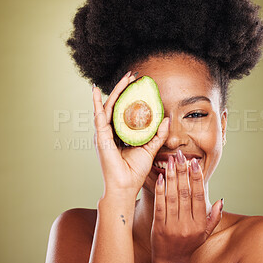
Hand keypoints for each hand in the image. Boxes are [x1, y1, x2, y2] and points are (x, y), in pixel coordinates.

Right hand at [92, 71, 169, 197]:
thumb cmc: (134, 171)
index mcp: (120, 133)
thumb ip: (157, 134)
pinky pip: (98, 116)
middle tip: (133, 75)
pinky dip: (95, 103)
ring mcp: (104, 133)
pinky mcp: (100, 137)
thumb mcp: (150, 148)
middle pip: (116, 104)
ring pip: (109, 106)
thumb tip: (167, 119)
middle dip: (124, 88)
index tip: (139, 83)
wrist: (125, 187)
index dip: (131, 96)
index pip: (124, 110)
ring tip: (125, 78)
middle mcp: (110, 131)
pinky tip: (94, 91)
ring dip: (116, 91)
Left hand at [150, 150, 223, 262]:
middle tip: (180, 155)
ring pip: (172, 197)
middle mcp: (186, 225)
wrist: (171, 262)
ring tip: (170, 161)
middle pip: (185, 193)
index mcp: (199, 224)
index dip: (196, 178)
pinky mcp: (158, 227)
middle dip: (183, 172)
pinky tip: (160, 177)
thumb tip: (221, 200)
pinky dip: (160, 190)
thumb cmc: (189, 245)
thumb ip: (214, 217)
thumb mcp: (205, 234)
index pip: (198, 196)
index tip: (194, 162)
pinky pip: (159, 205)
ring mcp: (171, 226)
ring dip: (171, 177)